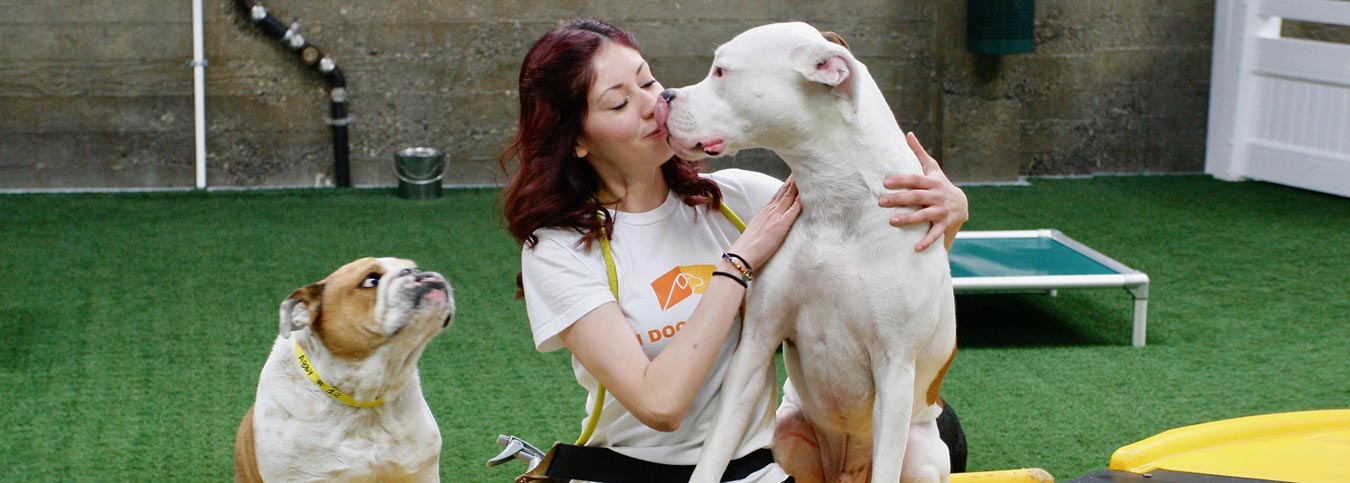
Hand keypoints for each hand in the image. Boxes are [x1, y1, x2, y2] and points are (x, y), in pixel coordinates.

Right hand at [730, 176, 802, 268]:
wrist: (742, 255)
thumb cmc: (748, 248)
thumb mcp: (756, 230)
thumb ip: (764, 224)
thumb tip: (769, 225)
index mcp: (764, 212)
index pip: (778, 194)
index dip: (786, 185)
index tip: (793, 176)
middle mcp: (770, 210)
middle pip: (784, 191)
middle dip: (793, 180)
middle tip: (801, 168)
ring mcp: (775, 216)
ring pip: (789, 196)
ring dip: (797, 185)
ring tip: (805, 174)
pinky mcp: (781, 224)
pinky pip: (793, 209)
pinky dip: (799, 200)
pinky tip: (807, 193)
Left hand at [878, 132, 968, 250]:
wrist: (962, 204)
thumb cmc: (940, 184)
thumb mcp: (932, 169)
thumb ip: (918, 153)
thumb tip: (908, 134)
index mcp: (932, 182)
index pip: (915, 179)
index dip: (901, 180)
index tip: (885, 182)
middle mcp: (937, 196)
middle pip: (916, 197)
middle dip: (898, 199)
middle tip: (881, 202)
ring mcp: (941, 211)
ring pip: (923, 215)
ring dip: (908, 219)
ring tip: (892, 221)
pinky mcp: (944, 225)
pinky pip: (935, 234)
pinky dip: (926, 241)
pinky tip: (915, 248)